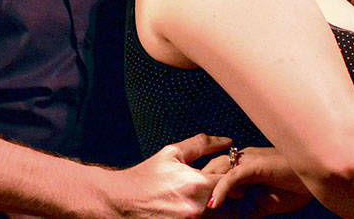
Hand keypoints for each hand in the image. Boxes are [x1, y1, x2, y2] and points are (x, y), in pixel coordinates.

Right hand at [110, 133, 229, 217]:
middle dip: (223, 192)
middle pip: (226, 201)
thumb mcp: (172, 153)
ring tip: (191, 195)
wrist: (122, 200)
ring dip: (212, 205)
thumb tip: (228, 141)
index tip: (221, 173)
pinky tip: (184, 206)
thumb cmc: (147, 176)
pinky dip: (200, 215)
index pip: (231, 181)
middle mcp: (197, 208)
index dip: (230, 176)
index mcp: (197, 184)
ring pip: (216, 214)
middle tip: (209, 186)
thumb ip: (202, 144)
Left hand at [204, 146, 312, 215]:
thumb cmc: (295, 186)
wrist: (316, 175)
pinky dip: (221, 190)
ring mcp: (248, 160)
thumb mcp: (265, 202)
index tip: (194, 205)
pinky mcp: (255, 165)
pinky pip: (232, 177)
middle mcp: (243, 158)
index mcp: (244, 164)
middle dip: (199, 186)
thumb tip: (235, 218)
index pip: (217, 172)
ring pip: (218, 170)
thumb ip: (248, 209)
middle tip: (190, 208)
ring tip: (198, 209)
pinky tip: (214, 205)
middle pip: (212, 168)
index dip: (205, 186)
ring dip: (207, 189)